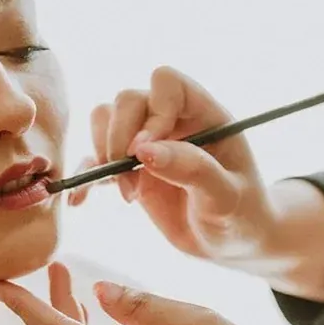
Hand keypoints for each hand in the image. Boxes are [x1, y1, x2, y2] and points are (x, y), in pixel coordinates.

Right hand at [71, 67, 275, 268]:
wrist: (230, 241)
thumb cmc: (241, 215)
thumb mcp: (226, 197)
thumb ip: (192, 170)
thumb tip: (142, 149)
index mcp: (205, 114)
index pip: (168, 83)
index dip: (153, 110)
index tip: (146, 152)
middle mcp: (173, 120)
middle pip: (127, 99)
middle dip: (119, 140)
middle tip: (132, 184)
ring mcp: (148, 141)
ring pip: (105, 119)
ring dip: (104, 155)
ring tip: (129, 194)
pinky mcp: (129, 167)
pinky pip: (94, 157)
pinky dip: (85, 176)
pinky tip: (81, 200)